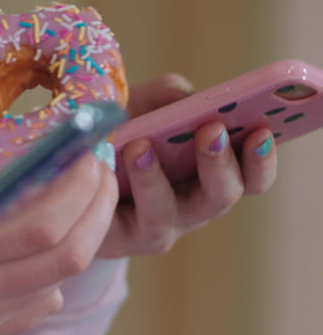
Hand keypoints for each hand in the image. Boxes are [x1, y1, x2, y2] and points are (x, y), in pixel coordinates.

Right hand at [0, 84, 117, 334]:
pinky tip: (45, 241)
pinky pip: (36, 306)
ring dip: (84, 233)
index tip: (88, 142)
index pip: (37, 221)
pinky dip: (54, 271)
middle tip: (99, 160)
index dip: (76, 182)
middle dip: (95, 203)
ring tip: (84, 191)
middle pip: (65, 254)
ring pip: (58, 282)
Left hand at [100, 74, 277, 257]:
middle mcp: (191, 206)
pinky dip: (111, 189)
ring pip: (166, 212)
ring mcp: (156, 227)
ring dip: (154, 178)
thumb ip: (168, 96)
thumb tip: (185, 99)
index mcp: (212, 175)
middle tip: (210, 130)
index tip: (262, 132)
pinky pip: (118, 220)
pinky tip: (105, 164)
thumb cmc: (122, 134)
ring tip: (140, 146)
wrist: (73, 170)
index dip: (261, 160)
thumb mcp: (145, 106)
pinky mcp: (117, 238)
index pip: (252, 178)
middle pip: (220, 197)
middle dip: (218, 163)